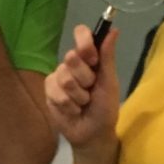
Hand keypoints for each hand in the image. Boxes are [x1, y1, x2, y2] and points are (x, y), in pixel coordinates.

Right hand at [46, 23, 120, 161]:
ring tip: (83, 103)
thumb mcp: (110, 82)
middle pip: (71, 57)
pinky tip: (73, 110)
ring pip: (64, 77)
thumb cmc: (104, 107)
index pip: (81, 34)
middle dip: (85, 78)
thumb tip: (114, 30)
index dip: (84, 43)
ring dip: (79, 96)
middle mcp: (72, 64)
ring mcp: (59, 76)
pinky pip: (56, 92)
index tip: (92, 59)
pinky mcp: (49, 91)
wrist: (93, 133)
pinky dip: (69, 105)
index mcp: (89, 57)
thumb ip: (108, 57)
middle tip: (91, 90)